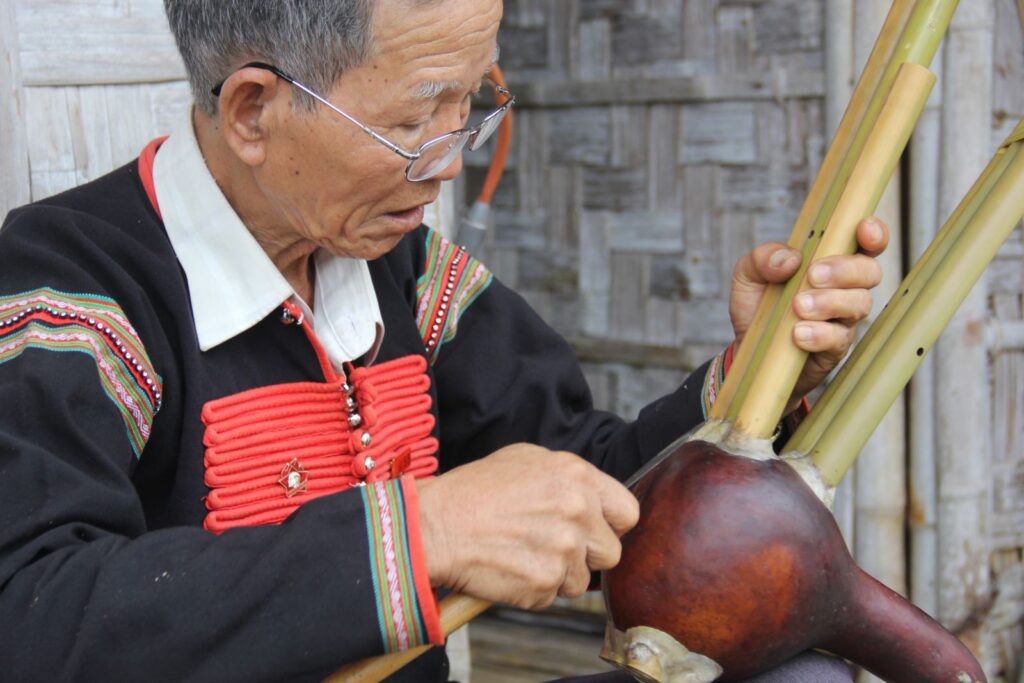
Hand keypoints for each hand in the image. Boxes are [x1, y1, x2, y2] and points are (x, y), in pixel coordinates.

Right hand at [416, 444, 638, 609]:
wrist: (434, 524)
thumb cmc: (472, 491)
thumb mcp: (525, 459)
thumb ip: (567, 477)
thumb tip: (592, 496)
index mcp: (577, 477)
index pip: (627, 512)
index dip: (611, 525)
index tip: (595, 531)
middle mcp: (577, 511)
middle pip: (610, 552)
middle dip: (586, 556)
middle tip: (551, 548)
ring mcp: (563, 549)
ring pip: (581, 581)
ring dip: (557, 575)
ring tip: (522, 555)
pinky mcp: (544, 582)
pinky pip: (551, 597)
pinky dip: (531, 590)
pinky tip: (509, 569)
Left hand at [729, 217, 888, 404]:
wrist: (747, 347)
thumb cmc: (757, 305)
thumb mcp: (749, 275)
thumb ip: (763, 258)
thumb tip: (790, 259)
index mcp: (828, 261)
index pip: (864, 243)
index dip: (874, 233)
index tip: (864, 230)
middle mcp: (844, 287)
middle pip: (870, 271)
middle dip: (846, 270)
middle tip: (813, 276)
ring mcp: (842, 318)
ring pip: (860, 304)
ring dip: (830, 302)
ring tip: (798, 306)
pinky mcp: (834, 348)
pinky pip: (840, 339)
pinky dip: (820, 334)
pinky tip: (797, 333)